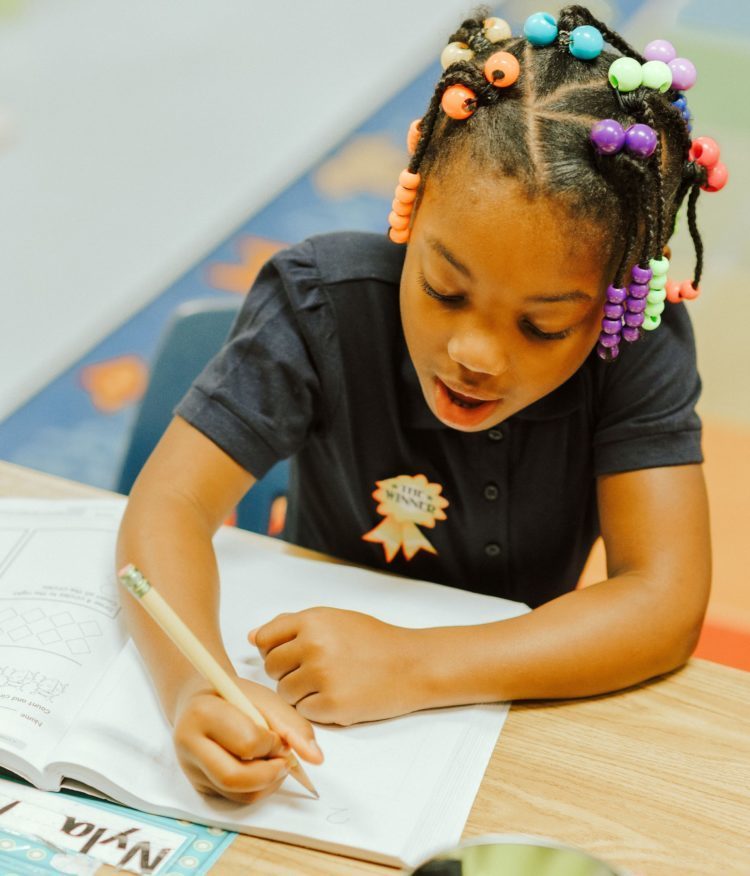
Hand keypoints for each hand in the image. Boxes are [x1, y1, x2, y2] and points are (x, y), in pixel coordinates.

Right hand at [172, 675, 322, 802]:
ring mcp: (191, 770)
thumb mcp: (264, 699)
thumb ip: (292, 725)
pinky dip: (259, 789)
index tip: (279, 736)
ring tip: (275, 761)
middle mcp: (189, 745)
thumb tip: (316, 758)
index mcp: (203, 713)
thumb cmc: (235, 697)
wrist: (201, 701)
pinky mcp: (199, 787)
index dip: (272, 743)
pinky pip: (236, 800)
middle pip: (234, 778)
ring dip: (268, 783)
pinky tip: (262, 768)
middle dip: (270, 773)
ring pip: (238, 795)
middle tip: (284, 761)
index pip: (246, 742)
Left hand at [251, 607, 423, 724]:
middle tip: (317, 671)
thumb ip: (292, 625)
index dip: (274, 650)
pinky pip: (302, 711)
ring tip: (330, 683)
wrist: (413, 664)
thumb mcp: (334, 619)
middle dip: (287, 672)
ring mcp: (321, 677)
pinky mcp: (331, 706)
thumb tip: (252, 637)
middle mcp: (313, 645)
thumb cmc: (374, 640)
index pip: (266, 639)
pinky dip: (316, 709)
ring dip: (300, 693)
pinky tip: (339, 696)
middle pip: (271, 668)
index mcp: (312, 620)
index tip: (291, 654)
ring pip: (284, 692)